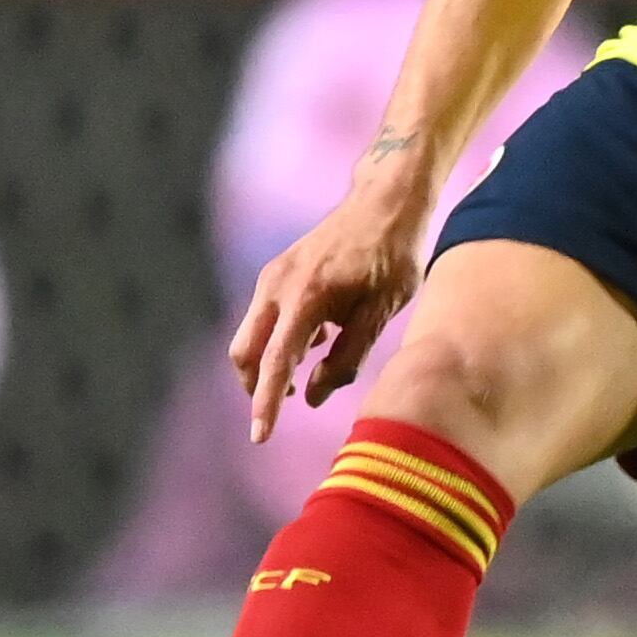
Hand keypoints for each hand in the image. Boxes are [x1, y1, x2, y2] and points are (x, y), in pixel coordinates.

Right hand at [228, 183, 426, 443]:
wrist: (385, 199)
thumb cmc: (392, 255)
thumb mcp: (381, 312)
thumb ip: (345, 359)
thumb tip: (309, 396)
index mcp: (305, 297)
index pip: (275, 363)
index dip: (265, 405)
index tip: (259, 437)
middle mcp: (277, 285)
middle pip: (244, 353)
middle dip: (255, 388)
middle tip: (281, 409)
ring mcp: (272, 276)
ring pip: (249, 337)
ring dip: (266, 364)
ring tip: (308, 371)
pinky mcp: (276, 272)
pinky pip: (263, 318)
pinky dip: (276, 341)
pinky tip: (315, 340)